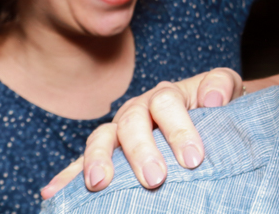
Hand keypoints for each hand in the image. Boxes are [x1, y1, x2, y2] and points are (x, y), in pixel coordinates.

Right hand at [40, 67, 243, 197]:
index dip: (180, 130)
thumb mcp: (226, 88)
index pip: (168, 105)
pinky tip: (51, 193)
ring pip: (102, 139)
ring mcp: (118, 131)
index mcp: (166, 95)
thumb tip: (212, 100)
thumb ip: (221, 85)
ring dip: (98, 160)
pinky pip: (81, 162)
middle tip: (155, 179)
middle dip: (141, 151)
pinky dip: (66, 176)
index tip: (194, 159)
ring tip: (99, 183)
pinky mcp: (107, 152)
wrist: (210, 114)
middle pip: (132, 123)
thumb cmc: (217, 105)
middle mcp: (138, 110)